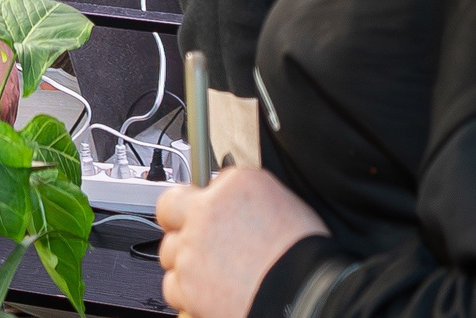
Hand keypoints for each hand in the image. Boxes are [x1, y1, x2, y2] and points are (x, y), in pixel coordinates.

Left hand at [156, 165, 328, 317]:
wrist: (305, 294)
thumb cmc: (303, 256)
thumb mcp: (284, 204)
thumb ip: (246, 198)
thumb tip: (233, 203)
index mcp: (235, 185)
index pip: (203, 182)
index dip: (203, 199)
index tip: (206, 210)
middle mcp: (206, 212)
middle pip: (170, 209)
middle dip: (181, 222)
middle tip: (199, 237)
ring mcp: (192, 250)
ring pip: (170, 250)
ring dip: (187, 259)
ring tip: (214, 271)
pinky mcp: (186, 286)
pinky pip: (172, 285)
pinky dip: (187, 291)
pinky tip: (210, 292)